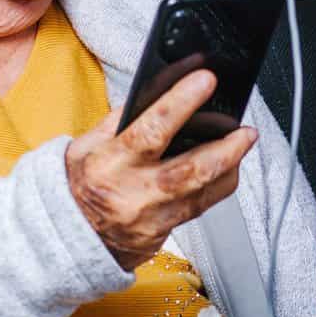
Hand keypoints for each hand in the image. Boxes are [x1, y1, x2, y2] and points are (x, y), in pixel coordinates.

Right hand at [65, 69, 256, 269]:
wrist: (69, 237)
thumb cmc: (79, 184)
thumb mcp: (84, 146)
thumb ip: (119, 121)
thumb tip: (159, 93)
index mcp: (108, 163)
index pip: (151, 130)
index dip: (181, 103)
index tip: (205, 80)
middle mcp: (133, 193)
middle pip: (190, 170)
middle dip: (226, 148)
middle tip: (246, 129)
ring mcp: (151, 218)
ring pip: (204, 192)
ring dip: (231, 165)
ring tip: (243, 142)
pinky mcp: (164, 233)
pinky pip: (201, 207)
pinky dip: (219, 184)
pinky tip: (227, 168)